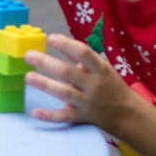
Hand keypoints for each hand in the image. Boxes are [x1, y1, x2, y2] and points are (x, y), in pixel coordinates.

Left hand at [24, 32, 146, 130]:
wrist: (127, 113)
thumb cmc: (111, 86)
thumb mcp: (102, 68)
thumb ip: (82, 57)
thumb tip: (60, 40)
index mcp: (101, 69)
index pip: (84, 53)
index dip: (67, 45)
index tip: (50, 38)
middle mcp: (94, 85)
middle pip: (68, 72)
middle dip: (47, 63)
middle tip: (28, 55)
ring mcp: (88, 102)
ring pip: (64, 93)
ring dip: (45, 85)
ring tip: (28, 77)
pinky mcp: (82, 117)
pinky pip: (64, 117)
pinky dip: (49, 116)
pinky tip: (35, 112)